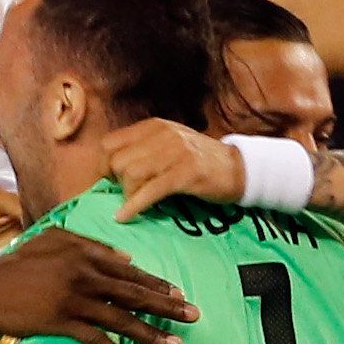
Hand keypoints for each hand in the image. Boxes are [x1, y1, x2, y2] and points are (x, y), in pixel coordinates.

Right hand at [0, 227, 197, 343]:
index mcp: (86, 255)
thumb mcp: (51, 240)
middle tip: (195, 316)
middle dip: (168, 307)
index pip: (130, 271)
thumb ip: (88, 242)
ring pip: (122, 319)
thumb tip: (125, 256)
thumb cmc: (16, 263)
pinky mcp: (62, 322)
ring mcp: (75, 300)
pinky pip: (97, 340)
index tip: (178, 294)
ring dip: (152, 334)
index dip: (157, 284)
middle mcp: (86, 276)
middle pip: (135, 293)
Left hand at [105, 118, 246, 219]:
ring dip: (128, 194)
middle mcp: (162, 135)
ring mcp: (175, 152)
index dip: (104, 165)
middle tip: (126, 193)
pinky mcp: (186, 173)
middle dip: (116, 182)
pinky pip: (150, 191)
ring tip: (135, 202)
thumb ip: (142, 150)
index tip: (111, 180)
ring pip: (131, 174)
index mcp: (154, 126)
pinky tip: (125, 216)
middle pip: (117, 161)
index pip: (109, 143)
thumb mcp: (168, 145)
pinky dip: (134, 206)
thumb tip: (108, 169)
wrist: (239, 168)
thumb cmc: (199, 161)